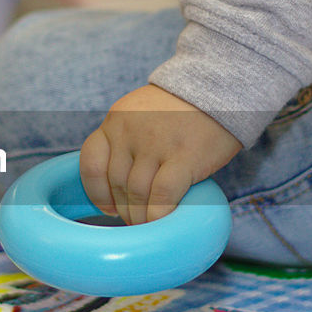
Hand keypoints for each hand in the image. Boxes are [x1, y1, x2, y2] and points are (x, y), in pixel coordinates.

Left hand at [80, 84, 240, 224]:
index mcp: (115, 121)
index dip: (96, 192)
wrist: (219, 87)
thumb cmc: (180, 110)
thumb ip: (125, 141)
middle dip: (124, 209)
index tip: (108, 207)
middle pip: (117, 184)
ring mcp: (156, 144)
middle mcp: (130, 131)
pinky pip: (162, 196)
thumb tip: (118, 188)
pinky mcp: (184, 157)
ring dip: (140, 216)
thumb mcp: (140, 115)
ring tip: (149, 224)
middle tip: (135, 220)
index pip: (92, 163)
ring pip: (137, 194)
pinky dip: (158, 214)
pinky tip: (162, 221)